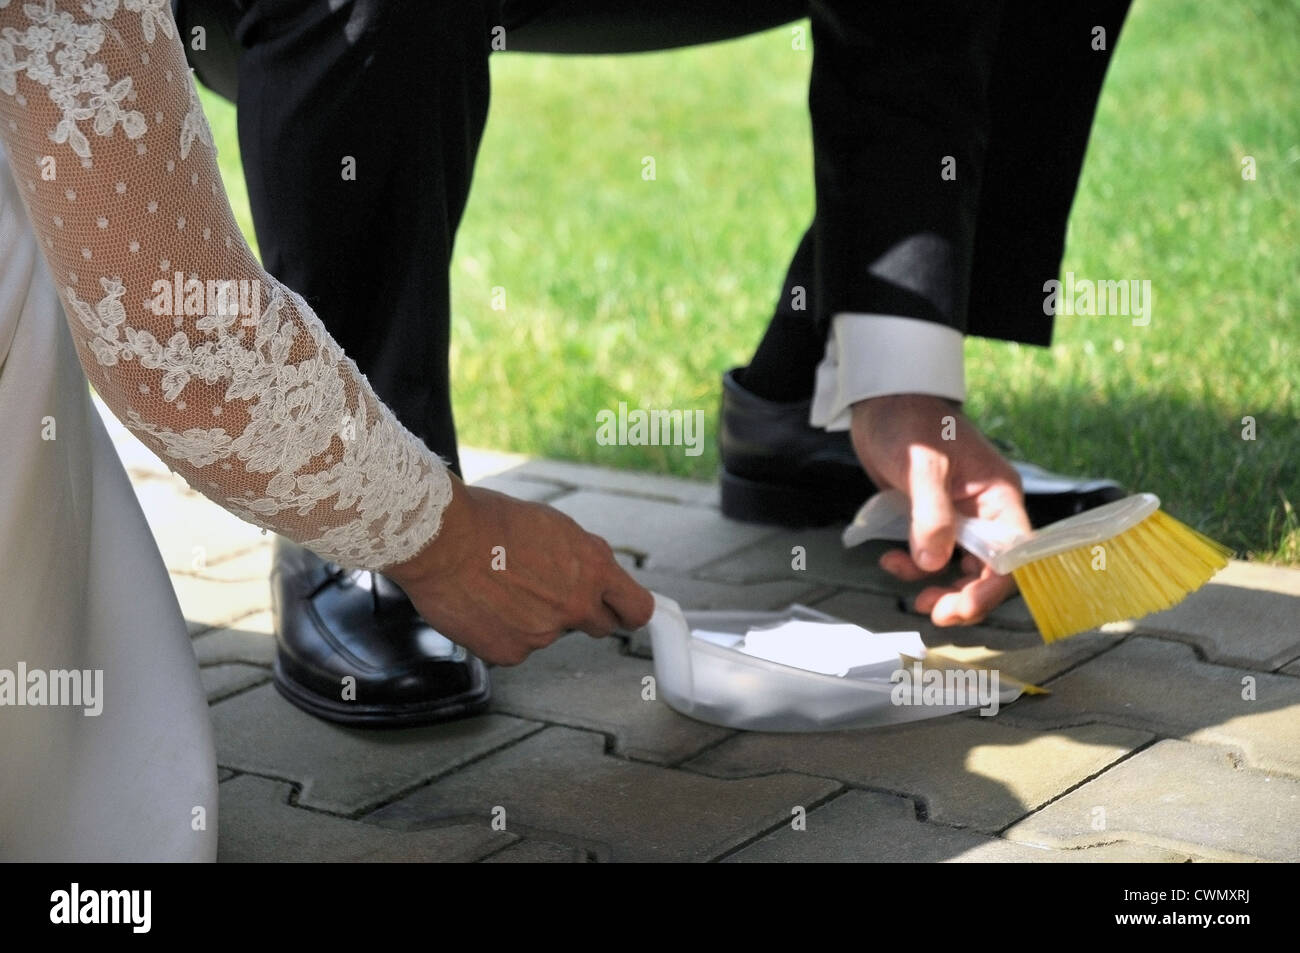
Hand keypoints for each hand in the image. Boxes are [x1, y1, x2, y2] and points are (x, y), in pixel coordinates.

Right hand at [386, 477, 654, 664]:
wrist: (441, 540)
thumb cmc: (489, 522)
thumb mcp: (553, 525)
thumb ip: (581, 555)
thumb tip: (592, 569)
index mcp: (594, 569)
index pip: (636, 608)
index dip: (628, 610)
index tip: (624, 611)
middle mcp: (576, 605)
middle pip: (598, 625)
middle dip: (581, 613)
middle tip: (550, 594)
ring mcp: (544, 635)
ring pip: (548, 632)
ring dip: (532, 617)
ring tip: (499, 585)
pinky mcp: (511, 653)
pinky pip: (515, 646)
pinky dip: (502, 632)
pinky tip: (484, 605)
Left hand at [850, 394, 1030, 626]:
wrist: (882, 401)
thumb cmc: (910, 422)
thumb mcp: (922, 465)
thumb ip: (930, 514)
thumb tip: (933, 560)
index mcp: (998, 496)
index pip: (1012, 555)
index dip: (990, 588)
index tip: (960, 608)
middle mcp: (985, 511)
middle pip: (989, 569)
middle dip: (964, 596)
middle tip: (934, 612)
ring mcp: (960, 516)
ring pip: (962, 568)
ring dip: (939, 586)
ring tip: (912, 594)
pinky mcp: (934, 518)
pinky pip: (934, 555)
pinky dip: (915, 566)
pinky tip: (891, 560)